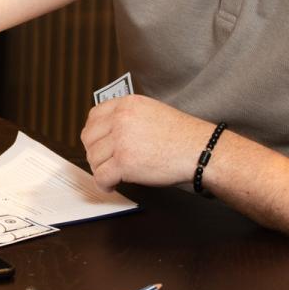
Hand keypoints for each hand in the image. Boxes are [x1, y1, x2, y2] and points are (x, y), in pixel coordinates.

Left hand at [80, 95, 212, 190]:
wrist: (199, 150)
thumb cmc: (182, 135)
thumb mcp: (152, 112)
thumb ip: (129, 117)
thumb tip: (108, 133)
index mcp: (127, 104)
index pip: (94, 116)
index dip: (94, 134)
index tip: (98, 144)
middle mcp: (121, 119)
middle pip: (89, 138)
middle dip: (95, 153)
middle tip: (106, 163)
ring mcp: (121, 140)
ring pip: (93, 158)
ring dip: (101, 169)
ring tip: (113, 174)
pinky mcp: (124, 162)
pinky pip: (101, 176)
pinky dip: (104, 184)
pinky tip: (112, 185)